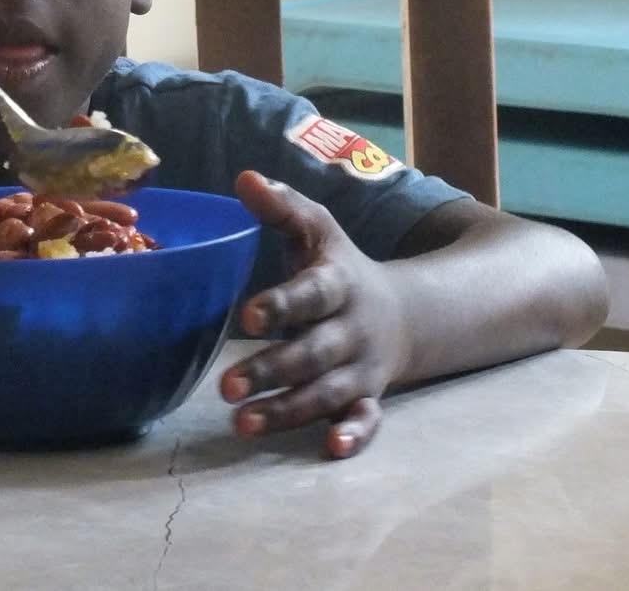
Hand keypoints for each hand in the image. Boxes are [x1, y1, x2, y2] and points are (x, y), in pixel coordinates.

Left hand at [220, 170, 410, 458]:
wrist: (404, 312)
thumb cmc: (338, 267)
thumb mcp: (318, 230)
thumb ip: (283, 207)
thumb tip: (245, 178)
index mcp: (337, 283)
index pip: (311, 294)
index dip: (281, 304)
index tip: (246, 316)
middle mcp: (351, 329)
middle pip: (313, 353)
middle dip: (271, 369)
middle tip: (224, 386)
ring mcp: (362, 368)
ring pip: (327, 393)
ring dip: (287, 410)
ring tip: (241, 423)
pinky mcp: (368, 397)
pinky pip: (367, 420)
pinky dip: (355, 436)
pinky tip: (331, 450)